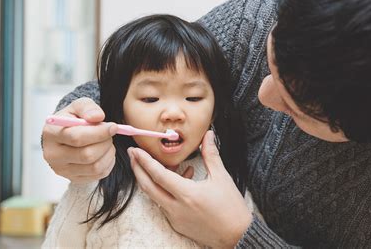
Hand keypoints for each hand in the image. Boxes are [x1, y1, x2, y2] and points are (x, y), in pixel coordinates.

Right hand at [42, 97, 118, 182]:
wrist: (66, 134)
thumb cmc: (73, 119)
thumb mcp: (79, 106)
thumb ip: (88, 107)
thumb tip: (97, 117)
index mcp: (51, 133)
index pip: (77, 137)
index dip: (99, 133)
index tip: (113, 127)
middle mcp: (53, 154)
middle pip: (87, 155)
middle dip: (105, 143)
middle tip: (110, 134)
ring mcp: (62, 169)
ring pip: (94, 167)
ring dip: (108, 153)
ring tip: (107, 142)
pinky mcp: (73, 178)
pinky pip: (98, 175)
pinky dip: (108, 163)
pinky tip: (105, 152)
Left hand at [129, 131, 252, 247]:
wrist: (237, 235)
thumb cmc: (231, 207)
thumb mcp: (222, 177)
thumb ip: (211, 154)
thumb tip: (208, 135)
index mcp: (187, 194)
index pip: (158, 175)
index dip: (145, 161)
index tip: (136, 150)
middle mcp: (176, 208)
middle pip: (148, 187)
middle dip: (138, 170)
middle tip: (133, 155)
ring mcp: (175, 218)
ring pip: (155, 196)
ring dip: (151, 180)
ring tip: (156, 165)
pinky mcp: (177, 224)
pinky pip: (164, 204)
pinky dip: (165, 191)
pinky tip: (178, 180)